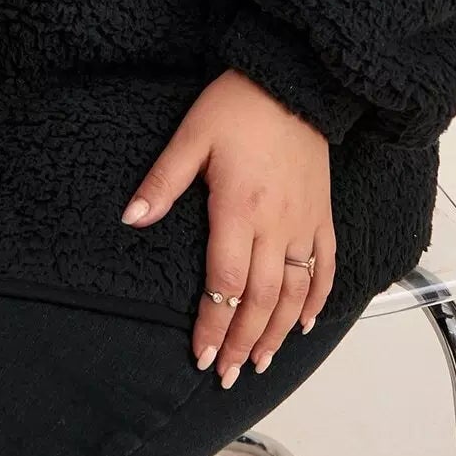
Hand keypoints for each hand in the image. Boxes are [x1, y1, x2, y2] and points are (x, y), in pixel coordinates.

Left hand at [120, 68, 336, 384]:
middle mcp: (276, 225)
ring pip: (294, 293)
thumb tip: (131, 218)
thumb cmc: (238, 105)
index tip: (203, 357)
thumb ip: (163, 183)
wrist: (294, 80)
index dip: (213, 325)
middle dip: (242, 342)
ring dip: (277, 332)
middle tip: (229, 375)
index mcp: (239, 210)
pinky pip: (324, 265)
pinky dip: (316, 299)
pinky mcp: (322, 213)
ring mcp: (304, 222)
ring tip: (261, 361)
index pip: (225, 284)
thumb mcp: (191, 136)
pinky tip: (305, 323)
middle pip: (261, 300)